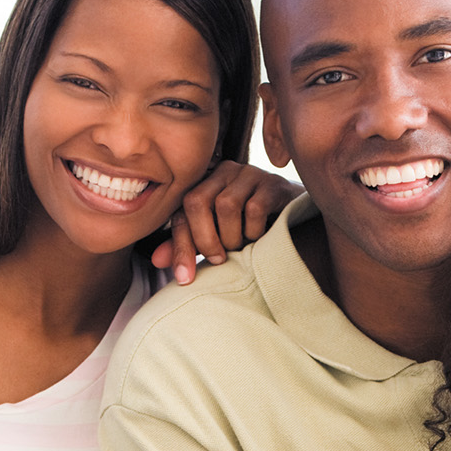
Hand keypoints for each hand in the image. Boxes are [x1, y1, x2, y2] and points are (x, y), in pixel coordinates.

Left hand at [151, 160, 303, 284]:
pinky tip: (261, 236)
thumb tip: (157, 261)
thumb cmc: (249, 229)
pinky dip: (255, 230)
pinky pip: (255, 208)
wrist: (293, 218)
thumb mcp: (216, 237)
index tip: (184, 279)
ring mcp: (249, 174)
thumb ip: (188, 244)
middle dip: (204, 239)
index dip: (180, 246)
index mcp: (204, 183)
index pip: (181, 212)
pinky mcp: (272, 183)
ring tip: (242, 245)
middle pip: (197, 201)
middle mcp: (223, 172)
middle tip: (219, 258)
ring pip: (226, 205)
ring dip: (233, 236)